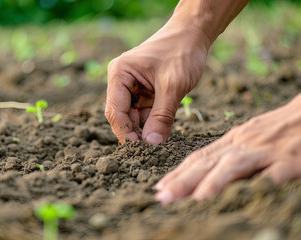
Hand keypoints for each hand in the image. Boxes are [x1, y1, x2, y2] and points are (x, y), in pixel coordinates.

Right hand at [105, 19, 210, 143]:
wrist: (194, 33)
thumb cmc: (181, 51)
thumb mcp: (173, 86)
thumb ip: (162, 116)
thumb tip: (152, 143)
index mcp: (119, 74)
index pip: (116, 110)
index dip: (126, 131)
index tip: (139, 149)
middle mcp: (120, 81)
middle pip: (121, 115)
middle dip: (135, 132)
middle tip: (150, 149)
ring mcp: (132, 87)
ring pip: (133, 117)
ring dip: (144, 129)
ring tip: (159, 140)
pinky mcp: (144, 91)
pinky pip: (144, 113)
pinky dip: (152, 122)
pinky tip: (162, 130)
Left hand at [155, 93, 300, 204]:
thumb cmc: (276, 129)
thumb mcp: (247, 138)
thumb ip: (228, 155)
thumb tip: (203, 175)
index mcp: (232, 141)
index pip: (199, 158)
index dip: (178, 173)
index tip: (160, 187)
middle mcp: (242, 145)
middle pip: (208, 162)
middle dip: (183, 180)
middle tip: (162, 196)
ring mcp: (264, 151)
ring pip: (233, 165)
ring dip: (213, 181)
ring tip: (195, 197)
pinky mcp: (288, 160)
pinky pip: (271, 174)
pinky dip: (255, 184)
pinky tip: (242, 196)